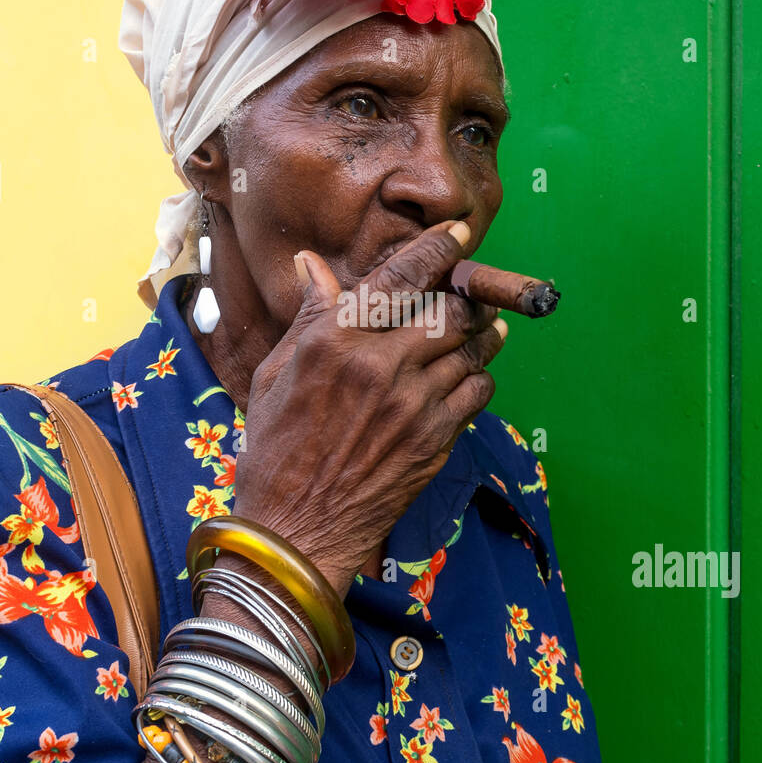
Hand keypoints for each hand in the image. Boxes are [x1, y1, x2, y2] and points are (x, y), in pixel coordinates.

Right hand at [232, 221, 506, 595]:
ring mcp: (413, 404)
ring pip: (471, 349)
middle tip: (474, 291)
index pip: (399, 278)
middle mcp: (379, 365)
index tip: (457, 234)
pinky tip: (467, 377)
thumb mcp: (277, 374)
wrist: (296, 528)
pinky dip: (479, 378)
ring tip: (485, 328)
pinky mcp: (435, 439)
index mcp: (335, 340)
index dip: (436, 250)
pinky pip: (476, 392)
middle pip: (450, 309)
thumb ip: (309, 317)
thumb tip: (315, 264)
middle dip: (469, 295)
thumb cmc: (276, 450)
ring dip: (482, 334)